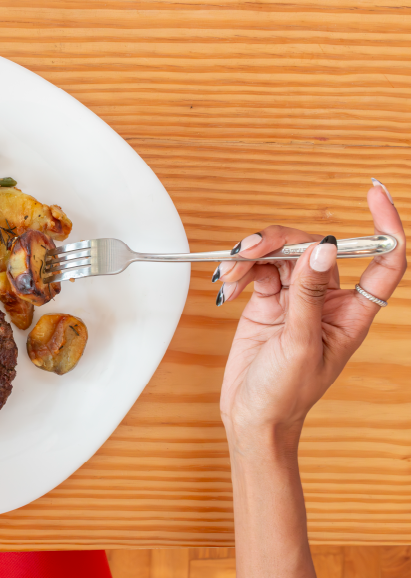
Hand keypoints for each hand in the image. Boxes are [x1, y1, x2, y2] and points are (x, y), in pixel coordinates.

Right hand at [216, 180, 405, 449]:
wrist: (252, 418)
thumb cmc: (285, 395)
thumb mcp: (299, 345)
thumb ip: (309, 296)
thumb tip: (323, 249)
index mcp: (352, 313)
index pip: (383, 259)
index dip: (384, 224)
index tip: (372, 193)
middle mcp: (327, 301)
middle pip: (315, 248)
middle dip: (280, 242)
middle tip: (250, 250)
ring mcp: (296, 300)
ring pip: (282, 255)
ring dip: (253, 255)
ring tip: (231, 270)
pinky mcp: (267, 302)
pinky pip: (258, 270)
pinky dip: (241, 271)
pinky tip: (229, 286)